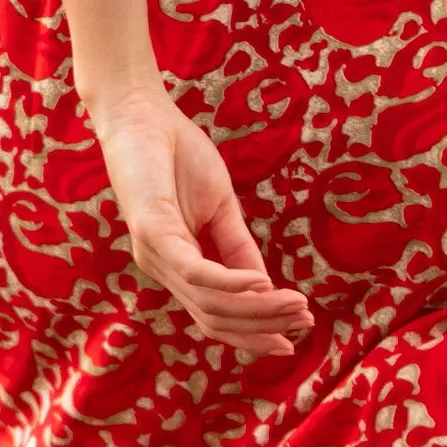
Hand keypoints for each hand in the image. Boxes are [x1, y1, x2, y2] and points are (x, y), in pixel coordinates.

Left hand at [88, 82, 311, 360]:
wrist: (141, 113)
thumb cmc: (178, 156)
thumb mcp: (220, 208)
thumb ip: (239, 250)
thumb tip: (267, 289)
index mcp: (176, 266)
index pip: (216, 315)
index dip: (256, 329)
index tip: (298, 333)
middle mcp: (161, 269)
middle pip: (215, 317)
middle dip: (263, 325)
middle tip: (305, 323)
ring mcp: (153, 254)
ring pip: (209, 303)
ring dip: (258, 308)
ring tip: (296, 305)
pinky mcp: (151, 232)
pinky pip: (195, 271)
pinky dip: (231, 282)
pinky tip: (264, 283)